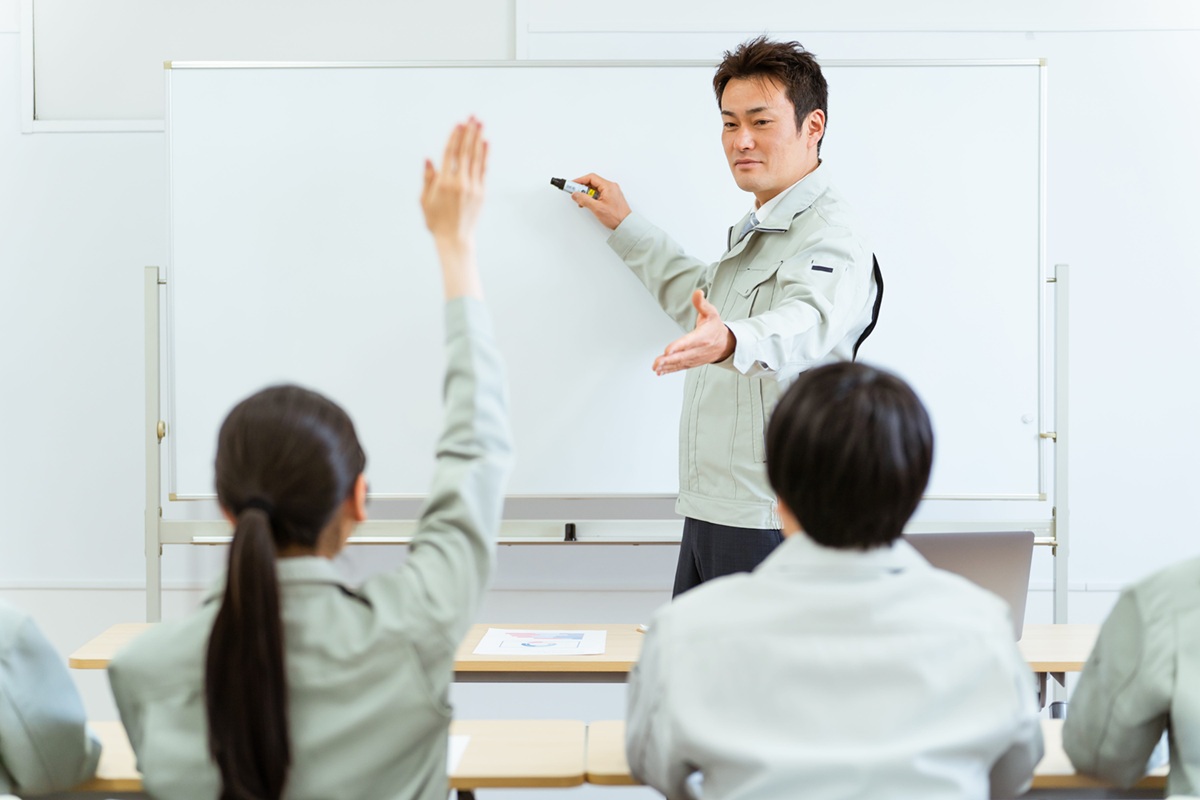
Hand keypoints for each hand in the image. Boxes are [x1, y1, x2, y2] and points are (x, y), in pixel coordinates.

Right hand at [421, 117, 487, 297]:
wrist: (455, 239)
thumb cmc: (436, 221)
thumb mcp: (424, 200)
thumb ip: (428, 178)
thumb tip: (429, 159)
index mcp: (444, 183)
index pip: (450, 154)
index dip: (454, 136)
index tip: (458, 123)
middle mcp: (460, 182)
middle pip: (465, 151)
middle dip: (469, 132)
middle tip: (473, 116)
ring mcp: (473, 187)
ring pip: (476, 158)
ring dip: (478, 139)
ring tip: (480, 124)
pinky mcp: (481, 192)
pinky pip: (483, 169)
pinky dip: (485, 155)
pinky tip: (486, 143)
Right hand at [570, 173, 631, 229]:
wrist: (626, 225)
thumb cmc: (616, 217)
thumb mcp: (597, 208)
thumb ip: (584, 199)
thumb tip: (576, 194)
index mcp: (608, 186)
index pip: (591, 178)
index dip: (580, 180)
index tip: (572, 184)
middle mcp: (611, 187)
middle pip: (592, 183)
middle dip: (582, 188)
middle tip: (574, 193)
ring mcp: (611, 192)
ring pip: (595, 189)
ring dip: (587, 194)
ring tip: (582, 201)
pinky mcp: (611, 198)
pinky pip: (599, 194)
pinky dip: (592, 197)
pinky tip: (588, 204)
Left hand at [653, 290, 735, 375]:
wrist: (726, 344)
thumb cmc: (715, 328)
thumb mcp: (711, 312)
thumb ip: (702, 303)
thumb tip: (697, 293)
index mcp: (703, 337)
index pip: (689, 342)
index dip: (678, 346)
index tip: (668, 350)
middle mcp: (699, 350)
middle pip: (682, 356)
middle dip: (669, 360)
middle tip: (657, 362)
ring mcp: (695, 358)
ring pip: (680, 363)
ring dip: (667, 366)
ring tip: (656, 368)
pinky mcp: (692, 363)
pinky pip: (680, 367)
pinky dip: (670, 370)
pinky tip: (660, 372)